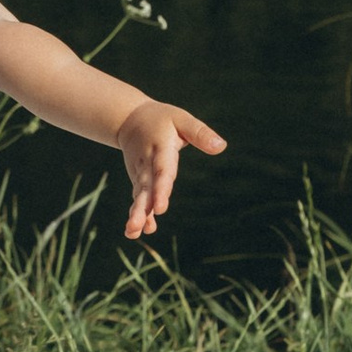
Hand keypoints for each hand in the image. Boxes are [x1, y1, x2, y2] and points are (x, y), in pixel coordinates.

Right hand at [116, 100, 224, 237]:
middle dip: (141, 209)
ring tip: (132, 232)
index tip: (161, 208)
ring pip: (139, 196)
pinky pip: (139, 199)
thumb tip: (221, 146)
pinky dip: (139, 214)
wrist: (130, 120)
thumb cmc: (162, 119)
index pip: (161, 172)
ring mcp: (140, 175)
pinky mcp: (138, 182)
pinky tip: (138, 232)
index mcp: (159, 149)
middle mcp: (147, 165)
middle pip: (145, 189)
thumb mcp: (181, 119)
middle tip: (138, 226)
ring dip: (136, 215)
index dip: (161, 190)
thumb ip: (200, 133)